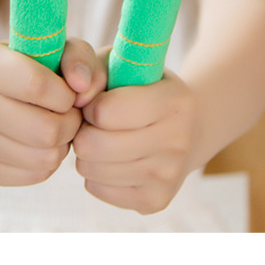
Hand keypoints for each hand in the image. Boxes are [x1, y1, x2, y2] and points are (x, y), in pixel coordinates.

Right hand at [0, 38, 103, 186]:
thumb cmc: (23, 62)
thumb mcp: (52, 46)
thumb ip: (78, 57)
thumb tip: (84, 89)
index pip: (37, 86)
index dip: (66, 94)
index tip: (69, 92)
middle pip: (44, 130)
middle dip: (70, 123)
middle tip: (69, 114)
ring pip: (43, 158)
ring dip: (62, 144)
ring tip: (56, 126)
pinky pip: (33, 176)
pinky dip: (47, 161)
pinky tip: (40, 142)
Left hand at [72, 69, 199, 214]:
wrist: (187, 128)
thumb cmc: (143, 88)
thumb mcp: (122, 64)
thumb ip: (94, 69)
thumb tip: (78, 98)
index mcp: (175, 101)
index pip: (106, 112)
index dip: (91, 105)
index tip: (98, 101)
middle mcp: (178, 141)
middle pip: (94, 145)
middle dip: (84, 131)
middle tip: (94, 124)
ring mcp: (169, 175)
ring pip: (92, 170)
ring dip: (88, 153)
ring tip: (104, 138)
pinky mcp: (155, 201)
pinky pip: (97, 188)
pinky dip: (96, 173)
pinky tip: (114, 159)